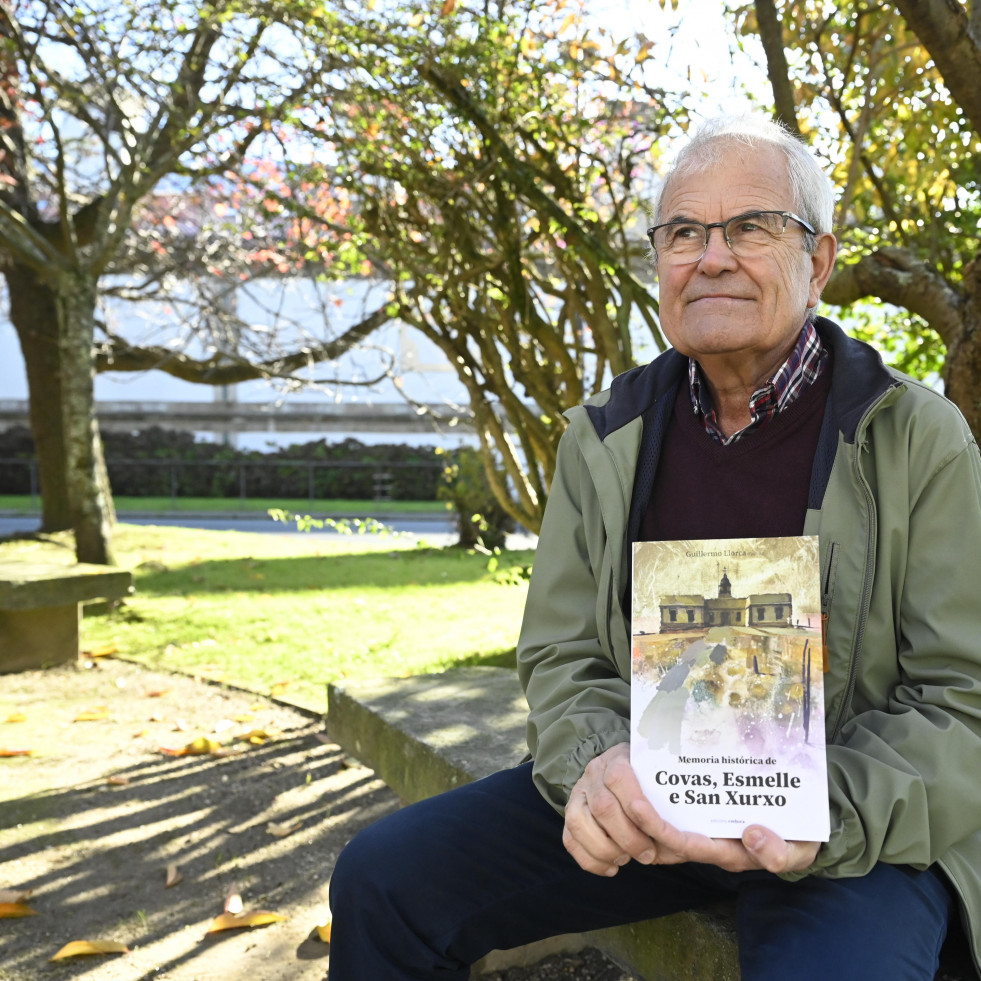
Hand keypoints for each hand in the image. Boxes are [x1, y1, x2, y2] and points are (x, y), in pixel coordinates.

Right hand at [563, 743, 684, 875]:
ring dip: (605, 848)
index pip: (621, 777)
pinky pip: (569, 839)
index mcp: (620, 757)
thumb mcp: (670, 782)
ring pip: (578, 822)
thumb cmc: (656, 785)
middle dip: (627, 837)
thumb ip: (691, 807)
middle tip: (648, 854)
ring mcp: (579, 792)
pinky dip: (590, 859)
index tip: (656, 832)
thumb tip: (729, 849)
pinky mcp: (571, 814)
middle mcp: (594, 772)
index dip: (636, 806)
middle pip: (602, 806)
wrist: (626, 776)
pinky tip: (612, 867)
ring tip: (626, 859)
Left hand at [628, 794, 819, 873]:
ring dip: (647, 807)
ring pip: (670, 823)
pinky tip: (646, 769)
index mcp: (730, 852)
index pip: (690, 846)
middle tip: (626, 797)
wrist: (803, 823)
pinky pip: (677, 809)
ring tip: (628, 779)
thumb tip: (751, 835)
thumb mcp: (799, 850)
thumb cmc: (799, 838)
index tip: (642, 812)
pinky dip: (659, 795)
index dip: (665, 833)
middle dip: (647, 819)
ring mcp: (708, 828)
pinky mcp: (706, 811)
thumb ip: (779, 853)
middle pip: (671, 836)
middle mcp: (713, 842)